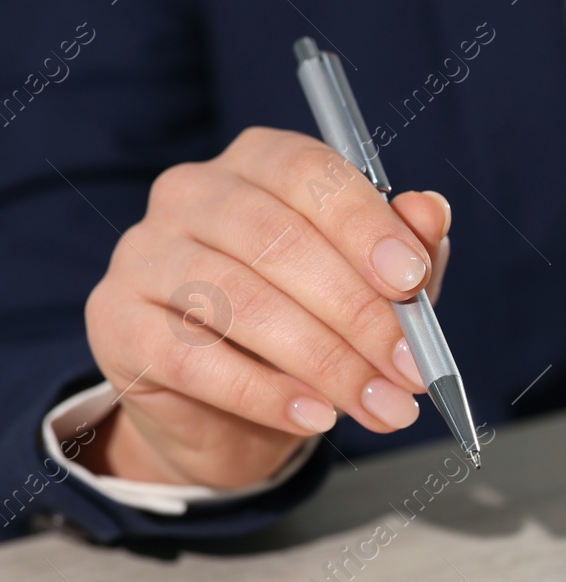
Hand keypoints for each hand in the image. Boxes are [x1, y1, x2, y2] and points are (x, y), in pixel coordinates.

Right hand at [80, 127, 451, 487]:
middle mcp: (191, 194)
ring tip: (380, 406)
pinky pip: (192, 357)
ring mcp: (144, 255)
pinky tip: (314, 417)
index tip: (413, 281)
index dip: (364, 225)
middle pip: (277, 240)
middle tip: (411, 370)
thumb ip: (405, 249)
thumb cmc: (311, 326)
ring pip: (239, 300)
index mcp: (257, 164)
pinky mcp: (117, 322)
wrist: (231, 411)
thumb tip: (431, 210)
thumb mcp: (372, 289)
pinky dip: (264, 393)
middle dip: (358, 313)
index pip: (306, 172)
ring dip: (325, 362)